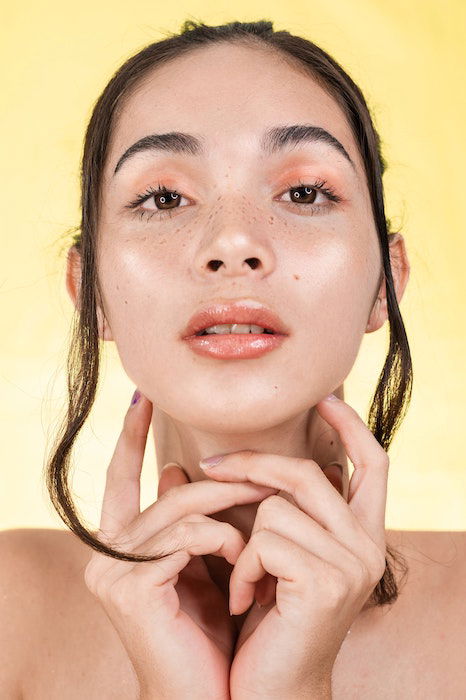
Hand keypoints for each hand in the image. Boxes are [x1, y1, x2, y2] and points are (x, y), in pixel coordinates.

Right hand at [83, 390, 278, 699]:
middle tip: (264, 473)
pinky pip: (186, 536)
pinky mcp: (130, 587)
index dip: (129, 437)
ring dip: (230, 508)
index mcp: (121, 545)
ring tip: (264, 515)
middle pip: (168, 491)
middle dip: (222, 479)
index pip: (119, 478)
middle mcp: (105, 554)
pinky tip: (240, 557)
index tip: (143, 397)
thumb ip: (190, 518)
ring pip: (180, 507)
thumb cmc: (212, 629)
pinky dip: (221, 538)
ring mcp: (112, 571)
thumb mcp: (202, 563)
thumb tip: (176, 469)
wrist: (213, 696)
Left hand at [199, 394, 387, 698]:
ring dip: (243, 541)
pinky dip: (244, 567)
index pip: (373, 464)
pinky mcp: (326, 582)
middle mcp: (368, 546)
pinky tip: (247, 601)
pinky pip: (265, 539)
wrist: (271, 691)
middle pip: (309, 473)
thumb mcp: (276, 554)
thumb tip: (231, 457)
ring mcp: (352, 564)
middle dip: (254, 464)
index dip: (352, 426)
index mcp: (361, 534)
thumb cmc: (270, 619)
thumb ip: (274, 506)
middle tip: (211, 466)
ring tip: (244, 579)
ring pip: (278, 506)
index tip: (326, 397)